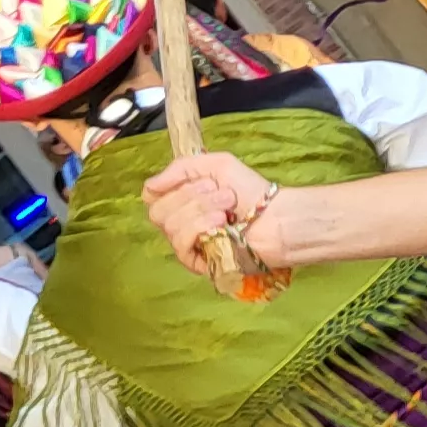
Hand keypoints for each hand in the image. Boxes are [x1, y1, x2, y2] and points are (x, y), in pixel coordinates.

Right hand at [142, 151, 273, 274]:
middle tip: (223, 194)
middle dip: (191, 196)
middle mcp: (180, 222)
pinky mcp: (197, 262)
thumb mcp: (217, 164)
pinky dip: (199, 228)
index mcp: (181, 200)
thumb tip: (149, 186)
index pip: (152, 196)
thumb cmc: (251, 191)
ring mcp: (188, 244)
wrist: (277, 218)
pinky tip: (221, 223)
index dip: (170, 186)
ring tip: (229, 206)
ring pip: (170, 226)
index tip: (200, 180)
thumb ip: (181, 168)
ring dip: (201, 210)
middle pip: (158, 211)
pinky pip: (180, 245)